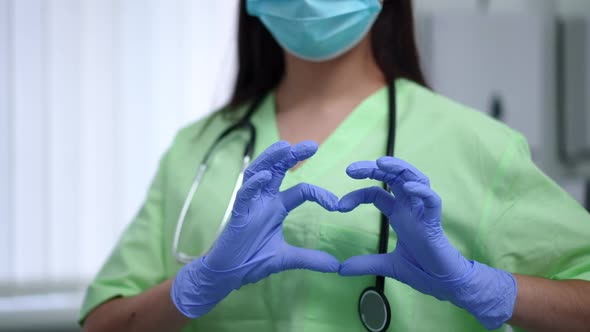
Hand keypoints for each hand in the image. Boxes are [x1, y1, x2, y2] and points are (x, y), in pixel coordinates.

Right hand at [171, 141, 339, 318]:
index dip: (319, 194)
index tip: (337, 206)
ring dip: (270, 159)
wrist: (228, 274)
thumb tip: (337, 267)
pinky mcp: (237, 215)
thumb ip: (311, 258)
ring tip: (284, 147)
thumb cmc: (253, 260)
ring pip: (257, 173)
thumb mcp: (288, 258)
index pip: (301, 191)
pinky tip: (263, 177)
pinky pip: (243, 196)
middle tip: (312, 145)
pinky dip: (252, 185)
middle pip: (277, 170)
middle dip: (292, 156)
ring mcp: (250, 205)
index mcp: (276, 207)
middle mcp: (264, 200)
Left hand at [338, 157, 516, 329]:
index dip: (356, 195)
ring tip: (381, 163)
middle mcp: (410, 208)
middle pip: (394, 177)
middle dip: (373, 168)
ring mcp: (423, 213)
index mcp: (399, 213)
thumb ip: (365, 264)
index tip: (339, 206)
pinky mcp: (435, 223)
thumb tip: (340, 269)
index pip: (375, 193)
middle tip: (350, 169)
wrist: (444, 284)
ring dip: (399, 168)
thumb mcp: (387, 265)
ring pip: (415, 178)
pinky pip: (433, 201)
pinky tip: (409, 186)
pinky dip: (422, 191)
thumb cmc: (422, 269)